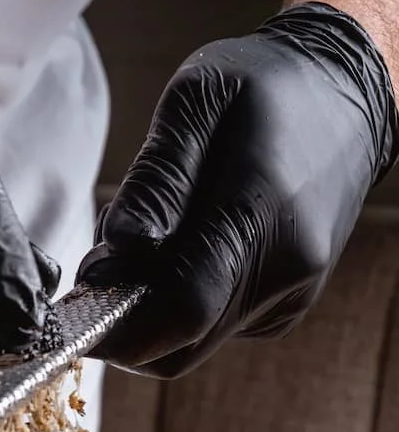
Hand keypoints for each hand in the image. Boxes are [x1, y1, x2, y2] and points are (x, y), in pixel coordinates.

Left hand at [78, 3, 397, 377]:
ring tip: (151, 240)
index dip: (115, 321)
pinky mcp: (287, 305)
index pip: (177, 314)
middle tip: (106, 260)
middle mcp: (285, 272)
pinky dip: (184, 302)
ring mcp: (291, 295)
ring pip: (192, 343)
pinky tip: (188, 247)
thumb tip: (119, 245)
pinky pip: (216, 328)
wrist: (347, 91)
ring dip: (151, 310)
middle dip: (124, 320)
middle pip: (177, 346)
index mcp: (260, 219)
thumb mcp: (198, 98)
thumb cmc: (266, 85)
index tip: (84, 288)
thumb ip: (156, 178)